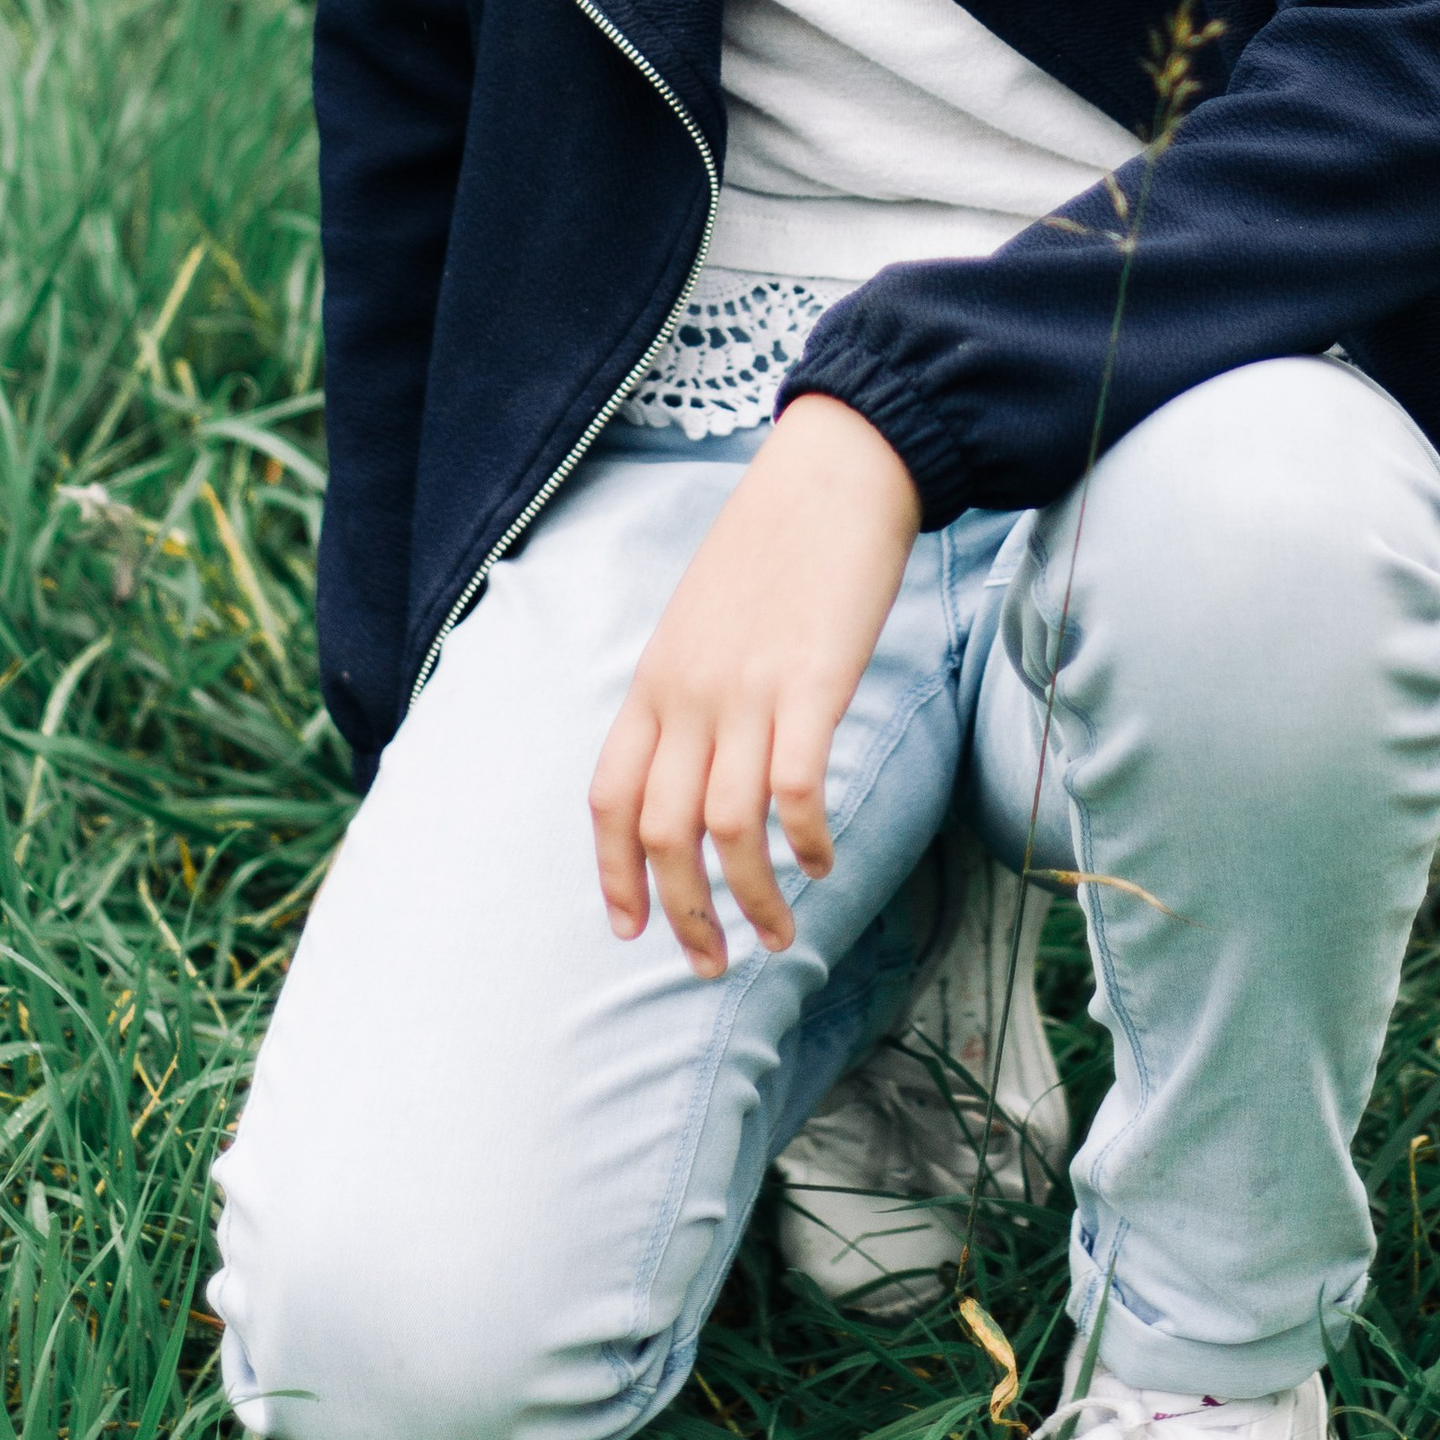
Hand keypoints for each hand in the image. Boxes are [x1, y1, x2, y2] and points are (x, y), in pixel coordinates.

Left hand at [588, 395, 920, 975]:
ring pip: (727, 830)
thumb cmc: (773, 547)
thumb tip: (694, 764)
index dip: (613, 875)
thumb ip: (689, 691)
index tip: (632, 931)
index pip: (608, 799)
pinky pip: (793, 791)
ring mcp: (745, 690)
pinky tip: (823, 861)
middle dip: (684, 915)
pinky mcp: (810, 684)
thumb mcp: (701, 621)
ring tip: (782, 938)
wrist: (831, 474)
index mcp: (653, 681)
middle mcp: (687, 694)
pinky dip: (804, 843)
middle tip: (713, 965)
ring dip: (753, 900)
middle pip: (663, 834)